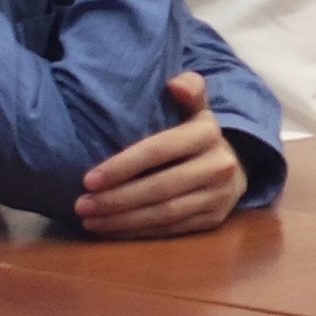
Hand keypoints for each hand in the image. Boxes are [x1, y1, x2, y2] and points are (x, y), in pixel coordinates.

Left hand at [75, 74, 247, 238]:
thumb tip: (174, 82)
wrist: (234, 167)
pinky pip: (171, 230)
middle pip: (160, 187)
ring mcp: (219, 196)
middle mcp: (219, 165)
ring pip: (165, 213)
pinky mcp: (214, 220)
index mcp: (208, 133)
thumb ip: (188, 91)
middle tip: (81, 205)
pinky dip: (138, 232)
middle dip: (116, 199)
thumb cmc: (195, 137)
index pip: (159, 151)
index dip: (122, 166)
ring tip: (89, 220)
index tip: (88, 179)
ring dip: (122, 220)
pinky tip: (111, 230)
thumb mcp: (195, 110)